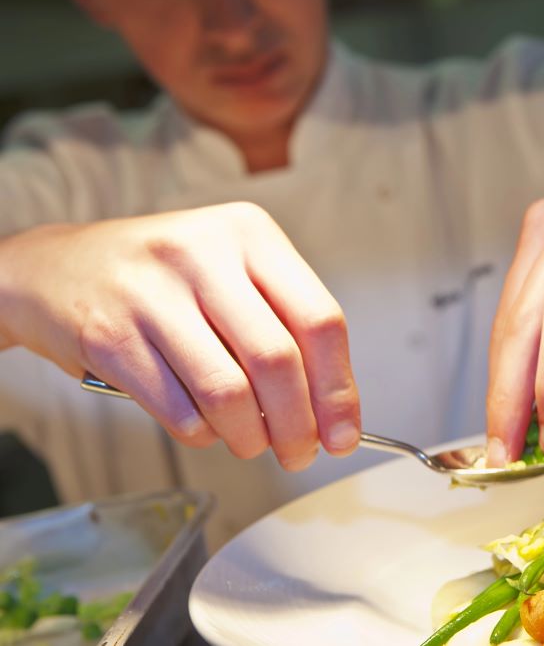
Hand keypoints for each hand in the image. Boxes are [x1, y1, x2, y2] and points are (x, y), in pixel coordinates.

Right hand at [0, 202, 359, 469]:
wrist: (55, 268)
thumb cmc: (162, 278)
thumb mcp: (230, 272)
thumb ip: (282, 326)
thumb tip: (330, 408)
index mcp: (250, 234)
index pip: (320, 320)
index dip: (338, 388)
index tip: (344, 432)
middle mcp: (203, 254)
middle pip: (278, 360)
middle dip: (299, 424)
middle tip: (301, 452)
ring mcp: (152, 293)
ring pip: (228, 391)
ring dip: (250, 436)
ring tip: (254, 445)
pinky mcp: (111, 335)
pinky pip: (177, 408)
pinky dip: (202, 433)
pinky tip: (206, 429)